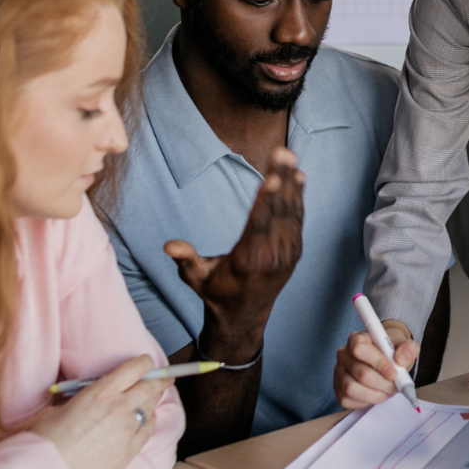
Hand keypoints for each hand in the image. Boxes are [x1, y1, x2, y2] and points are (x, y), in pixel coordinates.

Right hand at [32, 355, 171, 468]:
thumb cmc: (45, 440)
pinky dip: (149, 423)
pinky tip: (147, 422)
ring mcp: (126, 430)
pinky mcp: (129, 451)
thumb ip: (78, 399)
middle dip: (160, 380)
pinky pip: (148, 431)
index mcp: (100, 392)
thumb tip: (85, 399)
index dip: (146, 363)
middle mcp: (118, 407)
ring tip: (154, 398)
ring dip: (153, 401)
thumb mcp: (58, 407)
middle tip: (166, 378)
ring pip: (150, 408)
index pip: (135, 368)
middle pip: (150, 387)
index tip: (149, 363)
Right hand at [164, 148, 303, 359]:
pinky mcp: (294, 250)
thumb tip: (169, 246)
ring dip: (291, 183)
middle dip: (282, 180)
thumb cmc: (216, 292)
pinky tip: (298, 176)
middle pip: (278, 212)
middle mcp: (272, 255)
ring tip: (289, 156)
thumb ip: (186, 260)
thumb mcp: (196, 278)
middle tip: (282, 153)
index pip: (259, 225)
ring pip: (291, 212)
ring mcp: (286, 253)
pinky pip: (297, 219)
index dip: (267, 201)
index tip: (273, 178)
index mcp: (248, 260)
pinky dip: (298, 197)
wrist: (243, 316)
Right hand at [334, 319, 419, 408]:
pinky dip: (364, 402)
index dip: (378, 363)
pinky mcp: (337, 388)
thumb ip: (408, 349)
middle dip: (383, 384)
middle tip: (395, 387)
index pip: (360, 348)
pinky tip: (374, 395)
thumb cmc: (392, 352)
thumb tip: (401, 359)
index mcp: (357, 339)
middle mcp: (344, 354)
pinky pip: (346, 400)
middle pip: (360, 373)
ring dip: (374, 395)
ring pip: (352, 389)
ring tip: (387, 392)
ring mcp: (338, 372)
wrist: (386, 359)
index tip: (394, 373)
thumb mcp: (405, 346)